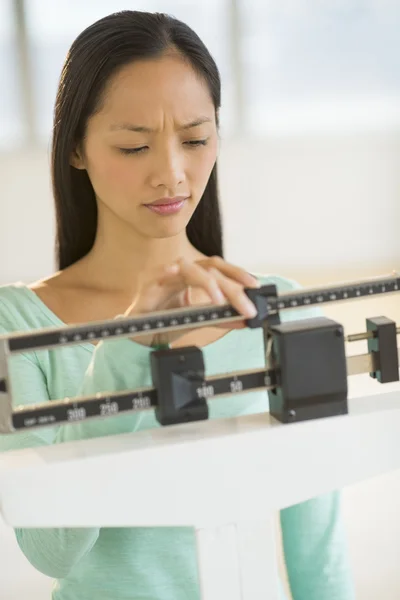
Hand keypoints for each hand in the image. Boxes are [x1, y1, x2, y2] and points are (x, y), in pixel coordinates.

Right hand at [124, 256, 259, 346]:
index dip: (238, 273)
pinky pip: (160, 274)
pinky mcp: (149, 284)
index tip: (256, 287)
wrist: (138, 334)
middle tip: (246, 307)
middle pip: (210, 269)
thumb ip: (220, 317)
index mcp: (194, 275)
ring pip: (190, 269)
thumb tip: (246, 319)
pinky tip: (175, 272)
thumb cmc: (165, 321)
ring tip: (220, 301)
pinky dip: (169, 272)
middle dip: (231, 287)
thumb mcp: (197, 319)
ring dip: (208, 284)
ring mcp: (165, 275)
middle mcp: (181, 271)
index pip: (219, 267)